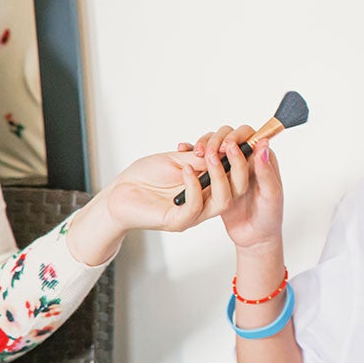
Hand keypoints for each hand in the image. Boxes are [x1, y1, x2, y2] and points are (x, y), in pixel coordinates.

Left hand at [105, 148, 230, 232]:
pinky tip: (186, 169)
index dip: (243, 159)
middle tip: (231, 147)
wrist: (120, 191)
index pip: (238, 176)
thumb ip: (201, 157)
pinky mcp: (178, 222)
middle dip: (239, 166)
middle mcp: (206, 201)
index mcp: (209, 186)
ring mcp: (194, 214)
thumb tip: (226, 149)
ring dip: (220, 176)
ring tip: (211, 156)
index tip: (239, 140)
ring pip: (223, 201)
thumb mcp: (178, 159)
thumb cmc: (146, 176)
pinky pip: (195, 207)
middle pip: (238, 190)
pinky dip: (194, 186)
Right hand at [189, 126, 284, 251]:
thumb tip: (262, 147)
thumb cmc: (268, 216)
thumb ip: (266, 171)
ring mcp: (231, 168)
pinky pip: (205, 158)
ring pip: (216, 145)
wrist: (254, 236)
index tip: (227, 146)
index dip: (237, 137)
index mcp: (262, 160)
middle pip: (231, 137)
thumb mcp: (270, 195)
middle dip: (218, 140)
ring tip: (196, 152)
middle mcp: (247, 160)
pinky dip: (195, 154)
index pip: (250, 136)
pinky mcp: (217, 176)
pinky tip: (186, 151)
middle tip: (209, 152)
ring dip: (205, 145)